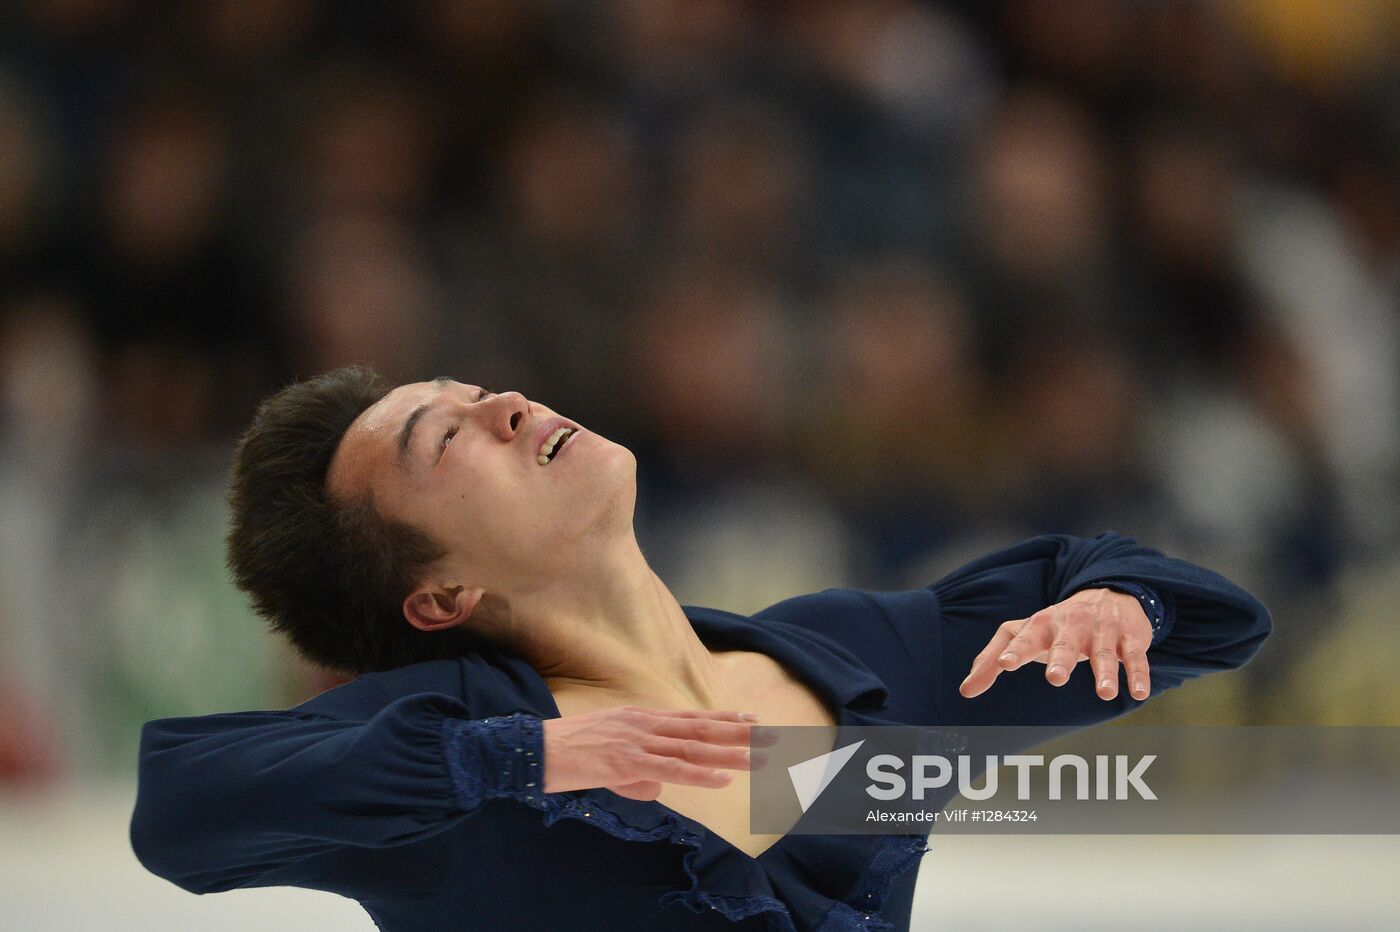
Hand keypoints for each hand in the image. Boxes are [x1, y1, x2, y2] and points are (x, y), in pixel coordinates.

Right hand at [541, 705, 776, 800]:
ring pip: (694, 747)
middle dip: (738, 734)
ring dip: (730, 754)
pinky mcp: (628, 761)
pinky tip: (724, 778)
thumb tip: (659, 787)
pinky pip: (672, 769)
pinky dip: (702, 773)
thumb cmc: (569, 752)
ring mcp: (639, 741)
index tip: (751, 720)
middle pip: (701, 728)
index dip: (723, 719)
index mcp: (641, 718)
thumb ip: (638, 771)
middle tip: (772, 736)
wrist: (536, 749)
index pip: (690, 717)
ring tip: (760, 758)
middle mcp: (645, 724)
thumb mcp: (610, 758)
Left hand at [958, 588, 1153, 701]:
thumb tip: (965, 691)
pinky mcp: (1130, 638)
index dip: (1015, 651)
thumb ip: (991, 660)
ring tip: (1103, 693)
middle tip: (1055, 678)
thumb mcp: (1023, 635)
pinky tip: (1137, 692)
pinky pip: (1135, 657)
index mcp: (1041, 625)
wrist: (1109, 594)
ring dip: (1104, 672)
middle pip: (1066, 645)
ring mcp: (1102, 631)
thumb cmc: (1055, 625)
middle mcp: (1072, 626)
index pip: (1025, 638)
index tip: (1006, 665)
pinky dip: (1137, 674)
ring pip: (1104, 653)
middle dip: (1061, 660)